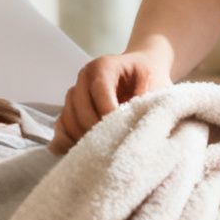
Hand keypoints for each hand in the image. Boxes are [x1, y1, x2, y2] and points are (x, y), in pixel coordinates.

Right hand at [53, 51, 167, 153]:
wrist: (145, 71)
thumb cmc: (151, 79)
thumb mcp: (156, 87)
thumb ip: (146, 105)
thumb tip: (136, 132)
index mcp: (104, 66)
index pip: (99, 90)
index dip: (108, 113)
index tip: (122, 131)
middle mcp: (84, 77)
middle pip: (80, 107)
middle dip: (96, 130)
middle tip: (114, 147)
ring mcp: (75, 93)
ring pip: (68, 119)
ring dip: (83, 137)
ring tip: (103, 152)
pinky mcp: (71, 109)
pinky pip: (63, 127)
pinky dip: (70, 141)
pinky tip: (86, 152)